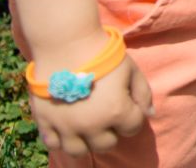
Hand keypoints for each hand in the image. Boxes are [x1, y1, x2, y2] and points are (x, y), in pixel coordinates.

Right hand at [29, 48, 152, 160]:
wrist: (66, 44)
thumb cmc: (103, 54)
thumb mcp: (131, 69)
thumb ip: (143, 94)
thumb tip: (150, 115)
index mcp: (116, 112)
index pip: (133, 128)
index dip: (132, 116)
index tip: (125, 105)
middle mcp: (92, 126)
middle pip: (106, 144)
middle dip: (110, 131)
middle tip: (104, 115)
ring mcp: (66, 127)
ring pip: (78, 151)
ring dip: (85, 141)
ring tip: (86, 126)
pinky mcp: (45, 122)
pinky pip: (52, 144)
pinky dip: (60, 139)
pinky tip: (66, 127)